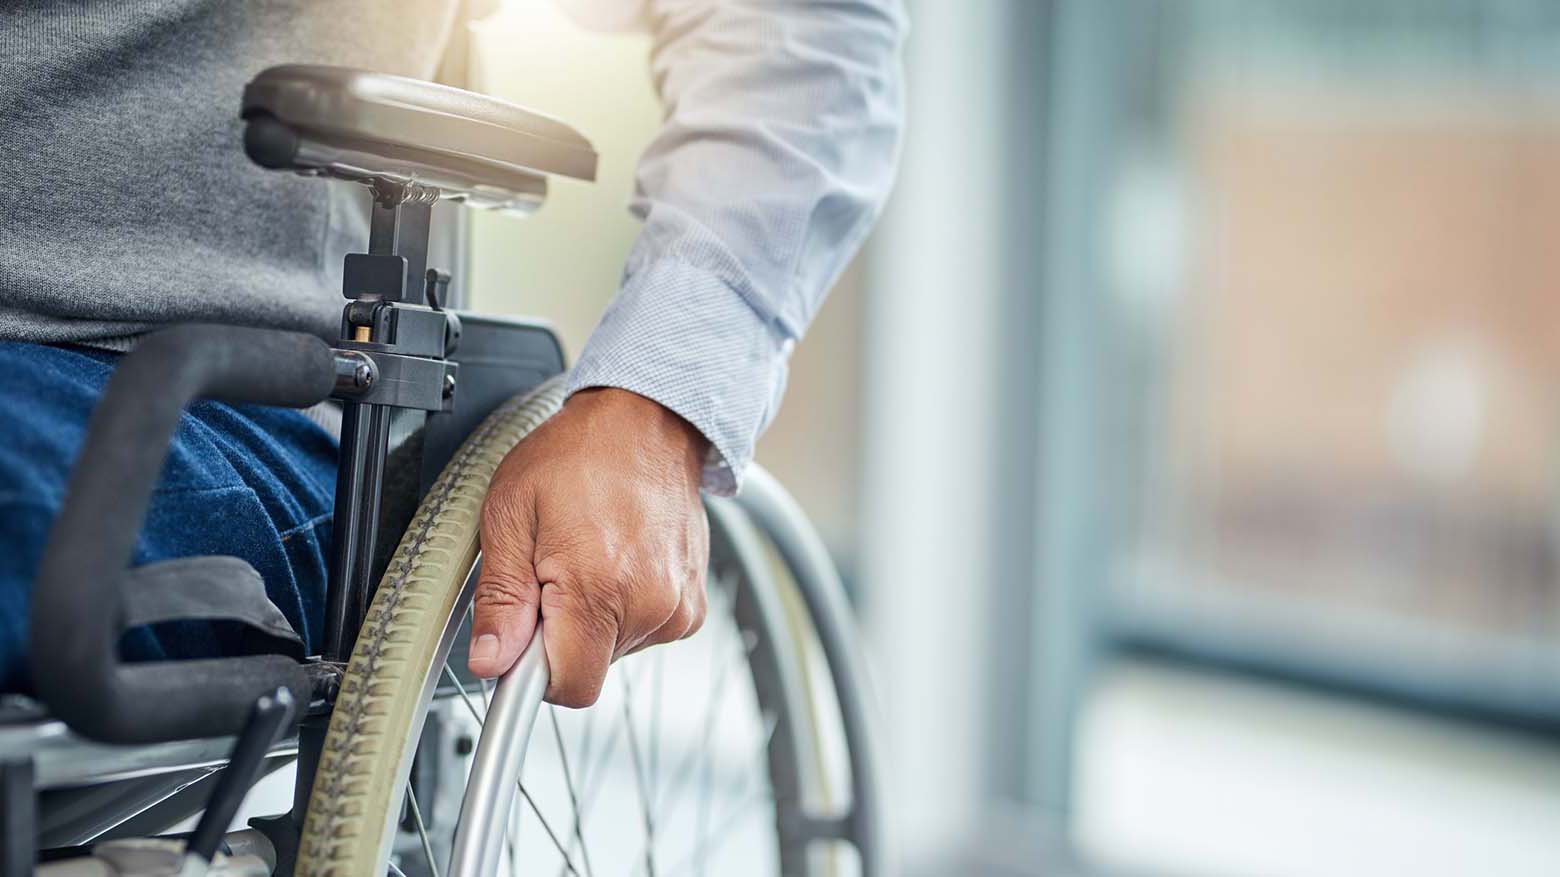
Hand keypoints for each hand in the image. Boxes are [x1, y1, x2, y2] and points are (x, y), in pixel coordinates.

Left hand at [467, 387, 709, 706]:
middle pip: (588, 667)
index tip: (518, 647)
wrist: (647, 422)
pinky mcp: (693, 603)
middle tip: (551, 572)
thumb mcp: (511, 515)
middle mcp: (650, 604)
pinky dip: (623, 608)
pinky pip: (643, 630)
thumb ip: (501, 599)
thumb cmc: (578, 456)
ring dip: (592, 619)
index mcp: (600, 588)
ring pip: (614, 651)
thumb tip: (491, 660)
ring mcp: (677, 605)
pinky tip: (617, 560)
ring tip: (588, 554)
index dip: (532, 675)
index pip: (568, 687)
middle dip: (559, 634)